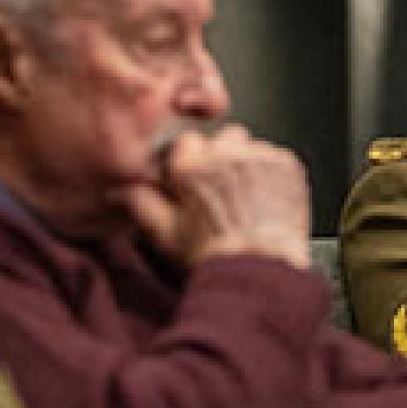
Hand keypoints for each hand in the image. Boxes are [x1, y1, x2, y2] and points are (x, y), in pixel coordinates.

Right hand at [122, 123, 310, 268]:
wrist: (259, 269)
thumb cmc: (213, 255)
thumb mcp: (164, 233)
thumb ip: (139, 204)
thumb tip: (119, 190)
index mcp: (190, 167)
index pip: (186, 142)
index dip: (191, 163)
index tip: (195, 180)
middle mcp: (224, 155)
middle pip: (222, 138)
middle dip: (221, 157)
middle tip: (222, 189)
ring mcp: (259, 157)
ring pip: (251, 146)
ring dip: (247, 163)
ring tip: (246, 195)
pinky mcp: (287, 166)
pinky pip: (277, 157)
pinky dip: (272, 172)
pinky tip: (266, 197)